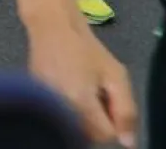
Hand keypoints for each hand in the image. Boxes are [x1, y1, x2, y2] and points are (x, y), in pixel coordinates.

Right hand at [27, 20, 136, 146]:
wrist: (52, 28)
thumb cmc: (87, 48)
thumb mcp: (116, 75)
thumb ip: (126, 110)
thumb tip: (128, 142)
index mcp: (81, 103)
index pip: (105, 135)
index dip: (114, 121)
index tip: (110, 100)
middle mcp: (61, 110)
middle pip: (89, 135)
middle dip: (98, 122)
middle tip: (99, 95)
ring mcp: (46, 106)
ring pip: (74, 128)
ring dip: (84, 118)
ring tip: (84, 91)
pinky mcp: (37, 101)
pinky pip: (60, 118)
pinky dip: (69, 111)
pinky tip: (69, 90)